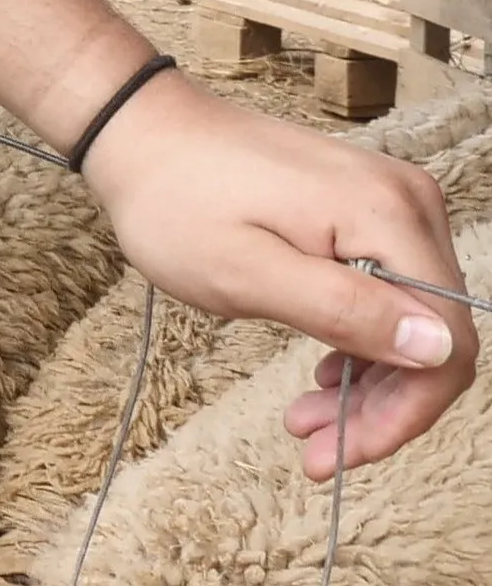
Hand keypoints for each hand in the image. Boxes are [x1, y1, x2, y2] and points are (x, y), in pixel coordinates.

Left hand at [80, 74, 474, 478]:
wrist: (140, 131)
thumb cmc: (175, 200)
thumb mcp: (245, 271)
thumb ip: (342, 311)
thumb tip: (436, 348)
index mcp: (389, 215)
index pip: (446, 340)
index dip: (405, 412)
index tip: (342, 454)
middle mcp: (407, 203)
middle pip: (434, 334)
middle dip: (382, 405)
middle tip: (317, 449)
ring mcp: (387, 202)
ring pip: (411, 318)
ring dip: (368, 380)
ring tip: (306, 419)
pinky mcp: (362, 209)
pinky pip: (385, 290)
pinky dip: (357, 341)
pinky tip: (322, 373)